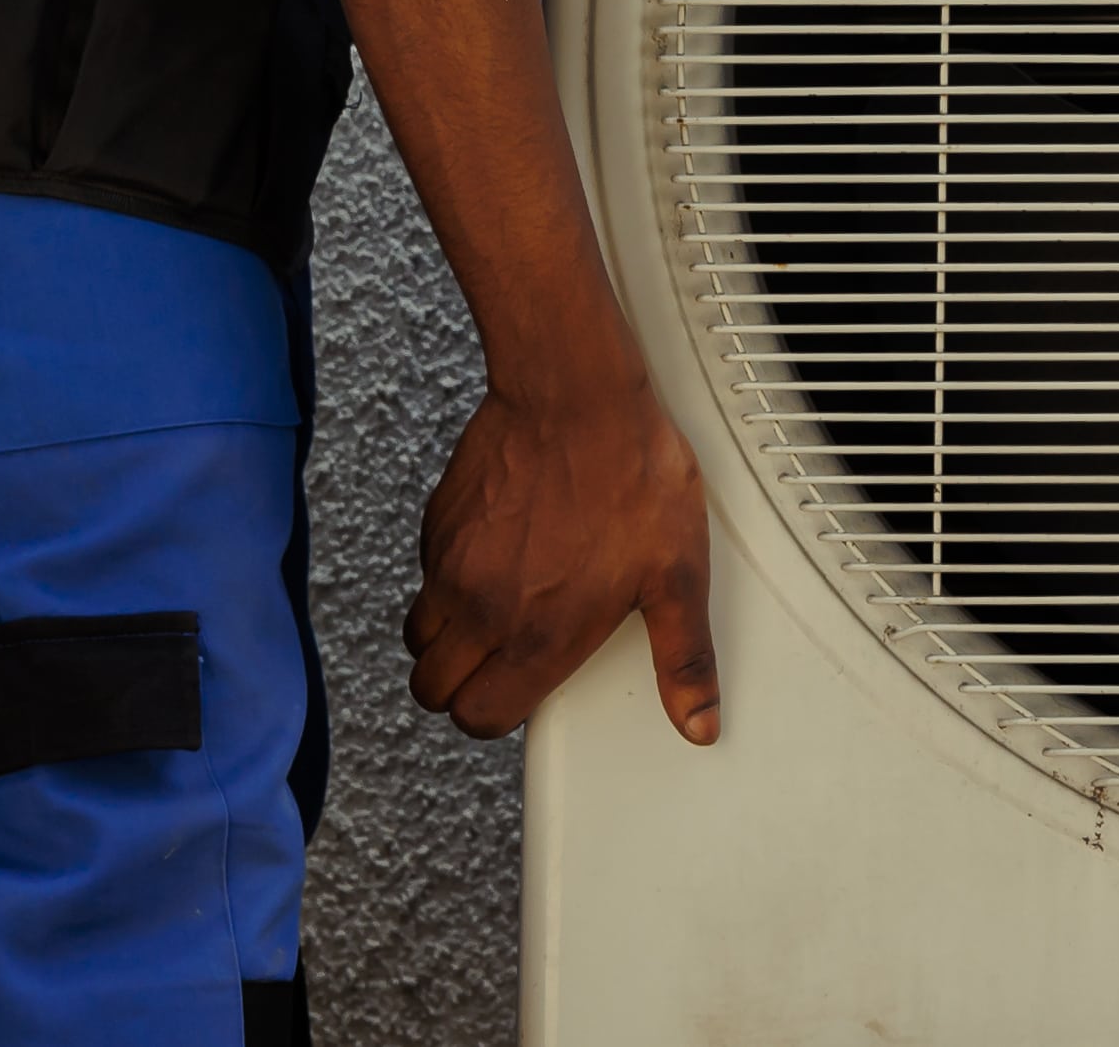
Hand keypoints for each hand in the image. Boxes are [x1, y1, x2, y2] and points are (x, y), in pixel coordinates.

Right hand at [404, 369, 723, 743]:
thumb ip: (682, 657)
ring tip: (495, 614)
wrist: (578, 394)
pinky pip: (424, 576)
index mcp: (540, 636)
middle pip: (434, 689)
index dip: (497, 715)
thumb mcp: (679, 573)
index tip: (521, 693)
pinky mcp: (438, 524)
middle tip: (502, 661)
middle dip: (462, 687)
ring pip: (419, 636)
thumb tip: (699, 724)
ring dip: (448, 638)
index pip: (480, 718)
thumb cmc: (633, 474)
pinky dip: (445, 582)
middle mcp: (483, 611)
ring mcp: (451, 566)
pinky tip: (492, 556)